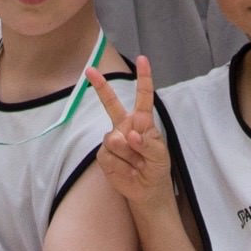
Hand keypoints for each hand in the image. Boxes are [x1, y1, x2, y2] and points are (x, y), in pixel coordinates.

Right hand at [90, 57, 172, 216]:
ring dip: (127, 154)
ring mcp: (112, 140)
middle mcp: (125, 126)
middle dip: (100, 86)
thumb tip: (129, 135)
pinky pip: (107, 156)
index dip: (144, 78)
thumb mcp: (160, 155)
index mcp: (142, 121)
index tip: (143, 59)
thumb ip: (148, 143)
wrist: (146, 190)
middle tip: (90, 71)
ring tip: (137, 164)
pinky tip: (127, 170)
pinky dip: (119, 166)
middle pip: (110, 103)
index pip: (143, 97)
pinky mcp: (103, 155)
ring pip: (113, 140)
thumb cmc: (156, 167)